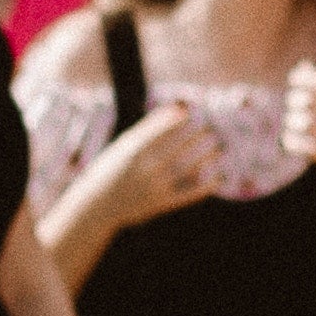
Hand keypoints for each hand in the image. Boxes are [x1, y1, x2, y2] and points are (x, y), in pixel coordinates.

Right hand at [74, 98, 219, 227]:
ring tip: (216, 146)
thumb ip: (150, 127)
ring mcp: (154, 187)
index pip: (163, 132)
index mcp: (134, 151)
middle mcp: (145, 169)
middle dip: (197, 137)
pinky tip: (218, 178)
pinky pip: (187, 194)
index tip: (193, 114)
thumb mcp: (125, 145)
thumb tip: (177, 109)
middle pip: (178, 149)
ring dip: (205, 157)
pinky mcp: (160, 204)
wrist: (97, 206)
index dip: (181, 122)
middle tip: (209, 129)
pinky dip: (204, 187)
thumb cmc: (112, 170)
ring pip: (186, 168)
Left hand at [282, 62, 315, 176]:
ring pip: (307, 123)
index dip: (303, 79)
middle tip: (292, 103)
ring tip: (292, 121)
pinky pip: (308, 147)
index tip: (294, 80)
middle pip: (312, 101)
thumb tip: (303, 66)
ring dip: (292, 120)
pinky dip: (293, 142)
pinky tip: (290, 140)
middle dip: (295, 100)